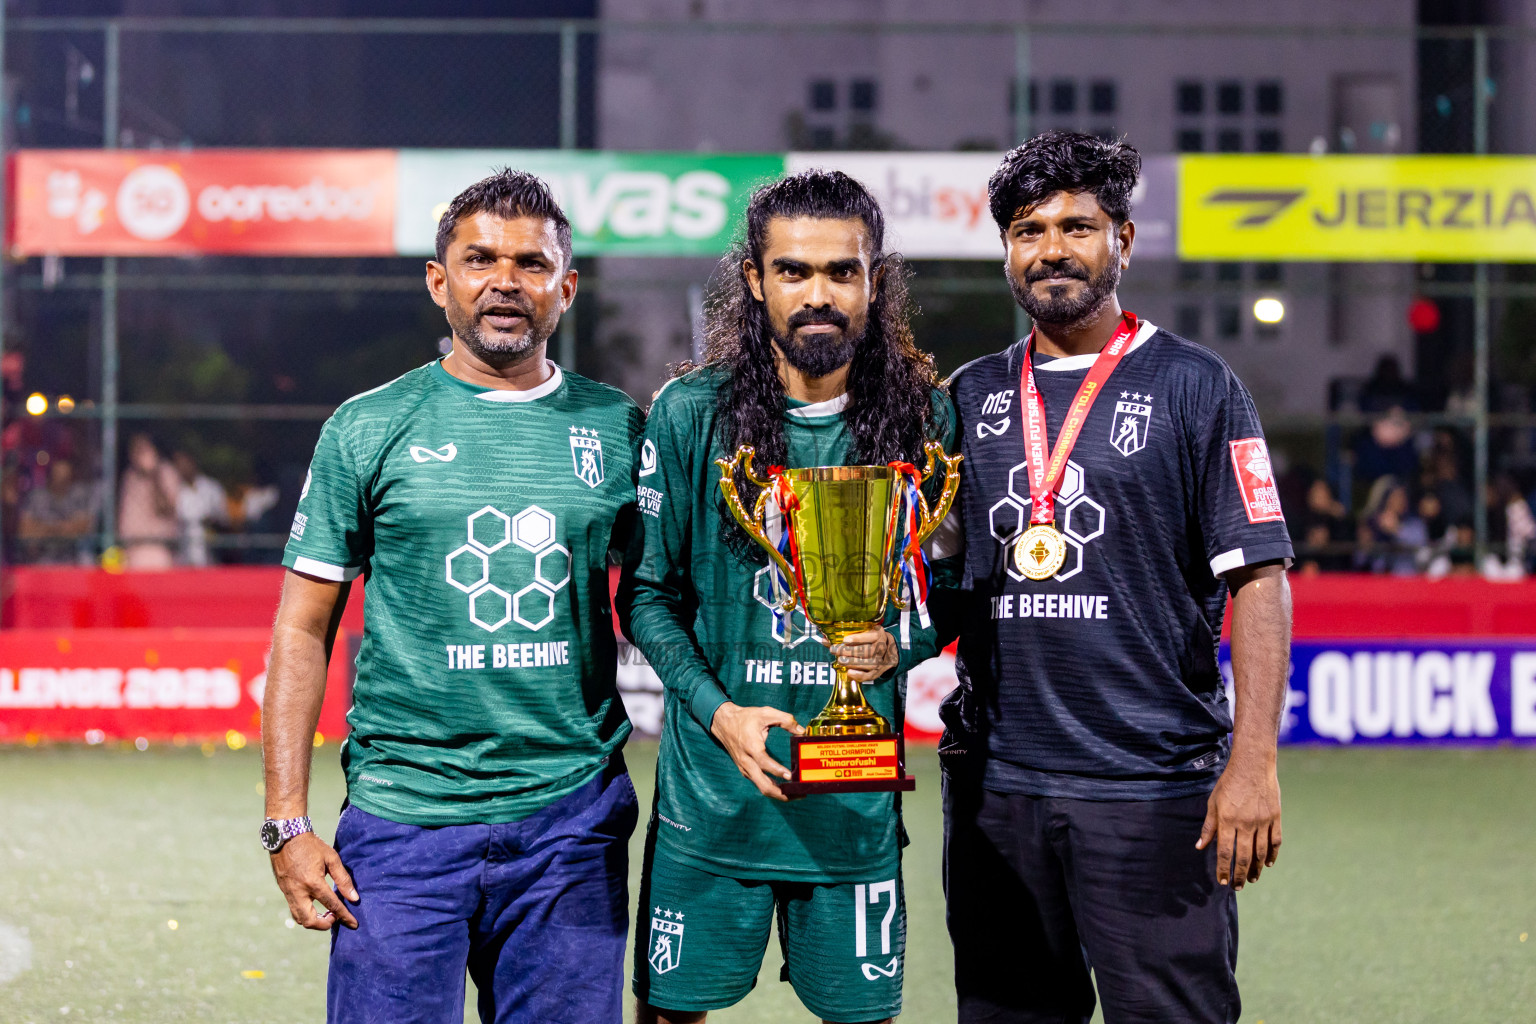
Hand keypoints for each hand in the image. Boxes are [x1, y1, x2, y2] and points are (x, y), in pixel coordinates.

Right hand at [270, 832, 359, 929]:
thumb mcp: (331, 858)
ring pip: (299, 919)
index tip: (354, 924)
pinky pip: (294, 910)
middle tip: (335, 917)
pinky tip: (316, 906)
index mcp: (313, 883)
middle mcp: (299, 891)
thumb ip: (343, 879)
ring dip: (314, 921)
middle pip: (310, 921)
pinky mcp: (284, 891)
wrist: (286, 837)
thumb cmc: (311, 845)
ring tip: (327, 913)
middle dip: (325, 924)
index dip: (345, 916)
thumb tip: (354, 898)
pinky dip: (306, 914)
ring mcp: (289, 893)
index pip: (332, 906)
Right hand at [710, 702, 804, 801]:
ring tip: (795, 794)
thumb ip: (785, 720)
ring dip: (778, 793)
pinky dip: (771, 788)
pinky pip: (759, 783)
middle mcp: (747, 761)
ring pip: (761, 787)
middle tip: (799, 794)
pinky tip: (783, 788)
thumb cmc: (745, 718)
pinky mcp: (745, 770)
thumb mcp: (766, 713)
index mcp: (751, 746)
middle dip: (781, 793)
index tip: (791, 776)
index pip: (764, 763)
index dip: (777, 771)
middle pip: (763, 785)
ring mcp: (745, 768)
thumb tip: (801, 731)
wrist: (723, 723)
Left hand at [831, 628, 897, 681]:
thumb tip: (824, 640)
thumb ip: (846, 635)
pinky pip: (869, 676)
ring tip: (840, 660)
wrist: (889, 651)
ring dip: (853, 662)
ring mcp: (880, 662)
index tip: (845, 640)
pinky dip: (859, 675)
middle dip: (849, 651)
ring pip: (868, 663)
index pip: (870, 637)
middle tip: (835, 650)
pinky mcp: (877, 673)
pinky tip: (849, 672)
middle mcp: (881, 649)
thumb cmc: (870, 640)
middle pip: (867, 651)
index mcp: (878, 635)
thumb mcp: (864, 633)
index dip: (858, 638)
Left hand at [1196, 750, 1281, 889]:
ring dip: (1256, 869)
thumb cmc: (1229, 783)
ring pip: (1260, 852)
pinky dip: (1272, 855)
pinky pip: (1275, 841)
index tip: (1222, 881)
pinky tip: (1267, 864)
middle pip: (1243, 857)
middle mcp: (1245, 823)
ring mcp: (1262, 821)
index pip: (1224, 852)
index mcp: (1227, 820)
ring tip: (1251, 879)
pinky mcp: (1275, 817)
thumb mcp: (1213, 802)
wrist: (1253, 765)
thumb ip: (1209, 827)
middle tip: (1238, 886)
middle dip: (1240, 874)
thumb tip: (1199, 846)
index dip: (1223, 868)